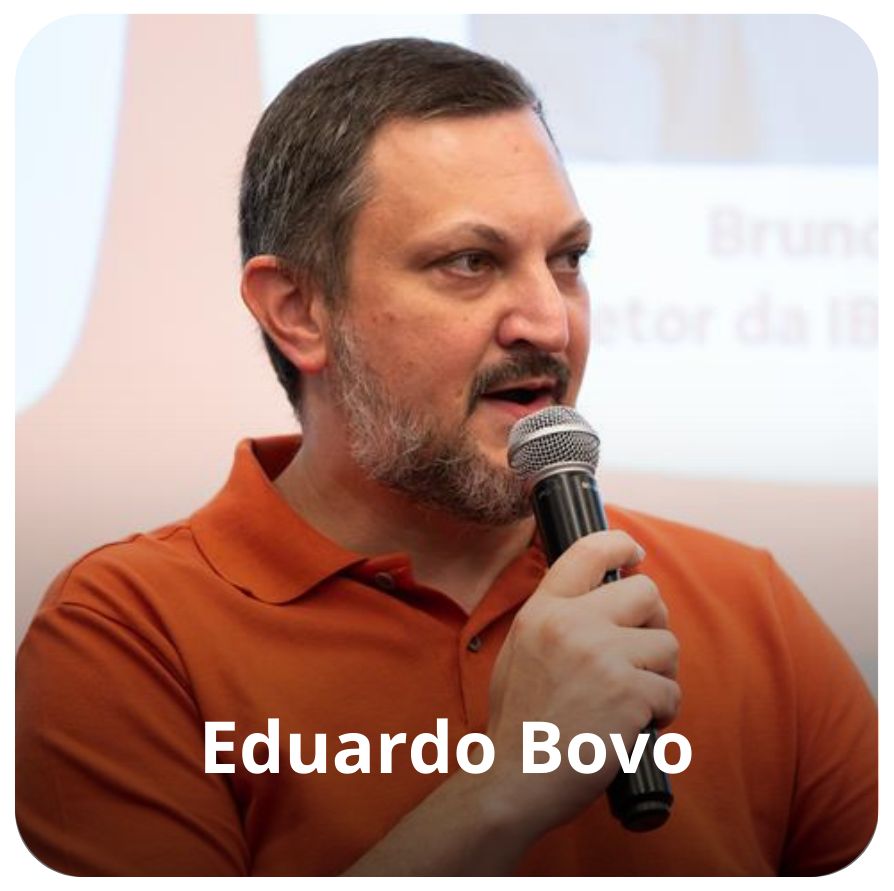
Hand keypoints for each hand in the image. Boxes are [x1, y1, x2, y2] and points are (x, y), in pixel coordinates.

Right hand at [481, 530, 680, 838]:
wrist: (516, 776)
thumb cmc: (520, 721)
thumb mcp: (520, 650)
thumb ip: (556, 619)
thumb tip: (601, 599)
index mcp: (543, 611)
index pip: (587, 552)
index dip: (620, 544)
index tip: (634, 554)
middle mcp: (573, 623)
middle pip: (646, 592)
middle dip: (654, 621)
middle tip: (643, 650)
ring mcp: (603, 656)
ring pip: (667, 643)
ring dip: (661, 673)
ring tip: (635, 698)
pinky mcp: (630, 694)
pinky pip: (672, 691)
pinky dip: (662, 712)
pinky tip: (636, 727)